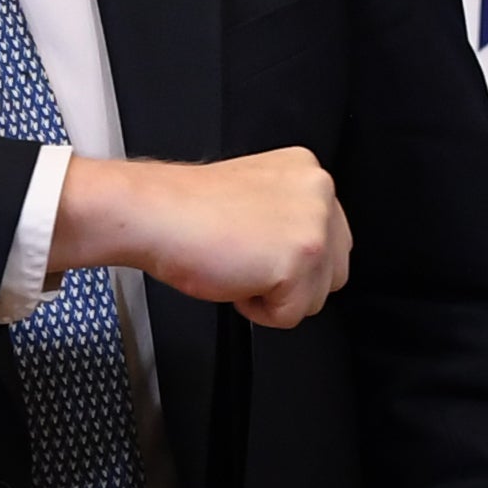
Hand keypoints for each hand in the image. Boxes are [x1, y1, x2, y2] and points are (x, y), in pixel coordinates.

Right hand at [49, 148, 351, 328]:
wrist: (153, 213)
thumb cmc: (188, 211)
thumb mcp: (258, 196)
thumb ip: (291, 215)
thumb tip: (308, 255)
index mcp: (308, 171)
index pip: (330, 241)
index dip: (286, 257)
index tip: (253, 244)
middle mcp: (320, 190)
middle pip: (333, 272)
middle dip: (290, 279)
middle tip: (244, 256)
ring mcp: (315, 224)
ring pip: (316, 297)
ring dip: (274, 295)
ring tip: (238, 262)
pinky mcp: (301, 258)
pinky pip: (290, 315)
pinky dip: (259, 311)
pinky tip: (234, 276)